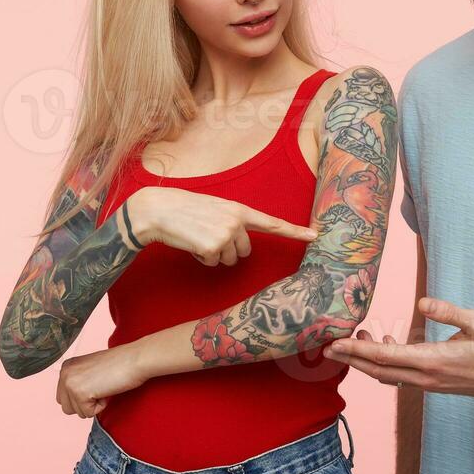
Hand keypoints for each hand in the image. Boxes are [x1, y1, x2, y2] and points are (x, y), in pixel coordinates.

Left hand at [55, 344, 144, 417]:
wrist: (135, 359)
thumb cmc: (119, 364)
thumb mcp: (90, 370)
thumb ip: (79, 381)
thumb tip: (73, 401)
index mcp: (66, 366)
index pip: (63, 397)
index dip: (83, 396)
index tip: (97, 382)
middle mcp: (64, 373)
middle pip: (66, 407)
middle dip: (84, 404)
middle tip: (101, 387)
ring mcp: (70, 383)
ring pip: (76, 412)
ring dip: (93, 404)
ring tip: (104, 386)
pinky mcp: (80, 393)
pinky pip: (88, 413)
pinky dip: (101, 406)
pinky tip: (107, 389)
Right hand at [127, 186, 317, 266]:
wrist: (158, 210)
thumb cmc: (185, 210)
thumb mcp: (215, 209)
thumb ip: (233, 222)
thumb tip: (241, 246)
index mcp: (239, 209)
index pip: (272, 222)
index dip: (295, 231)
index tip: (315, 235)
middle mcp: (237, 221)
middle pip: (245, 251)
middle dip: (228, 249)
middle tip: (208, 235)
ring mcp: (226, 234)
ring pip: (230, 260)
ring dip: (214, 254)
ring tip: (198, 237)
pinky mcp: (213, 247)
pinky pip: (213, 263)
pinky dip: (202, 258)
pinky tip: (191, 242)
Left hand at [324, 298, 473, 398]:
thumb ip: (449, 312)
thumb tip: (422, 302)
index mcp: (433, 360)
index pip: (385, 356)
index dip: (356, 350)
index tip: (334, 344)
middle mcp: (426, 377)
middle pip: (377, 370)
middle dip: (351, 359)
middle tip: (329, 346)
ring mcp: (429, 383)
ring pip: (387, 374)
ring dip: (368, 360)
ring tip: (358, 336)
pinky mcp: (434, 383)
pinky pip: (401, 375)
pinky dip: (386, 362)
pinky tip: (388, 342)